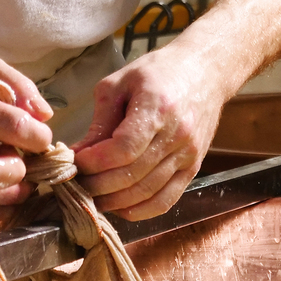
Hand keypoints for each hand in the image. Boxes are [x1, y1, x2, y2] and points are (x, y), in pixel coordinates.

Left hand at [71, 47, 224, 220]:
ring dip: (114, 202)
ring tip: (93, 197)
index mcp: (157, 107)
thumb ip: (100, 122)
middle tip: (77, 183)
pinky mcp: (193, 168)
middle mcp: (177, 135)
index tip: (75, 162)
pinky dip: (140, 210)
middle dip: (98, 186)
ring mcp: (188, 155)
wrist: (205, 70)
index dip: (94, 162)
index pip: (122, 149)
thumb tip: (77, 155)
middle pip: (132, 175)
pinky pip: (166, 200)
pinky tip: (120, 206)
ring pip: (147, 192)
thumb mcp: (119, 84)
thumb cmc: (158, 71)